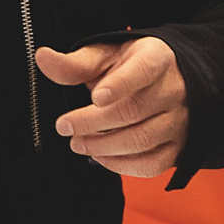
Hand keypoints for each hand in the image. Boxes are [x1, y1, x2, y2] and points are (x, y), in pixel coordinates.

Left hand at [43, 38, 187, 177]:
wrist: (168, 82)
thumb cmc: (131, 68)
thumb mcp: (105, 57)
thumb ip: (74, 63)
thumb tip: (42, 58)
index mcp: (157, 58)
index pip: (143, 69)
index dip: (120, 84)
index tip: (96, 97)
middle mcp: (174, 88)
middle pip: (133, 110)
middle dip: (91, 122)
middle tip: (65, 126)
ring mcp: (180, 119)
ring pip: (141, 139)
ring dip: (102, 146)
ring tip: (79, 142)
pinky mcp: (179, 145)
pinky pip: (152, 164)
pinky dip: (122, 166)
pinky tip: (102, 157)